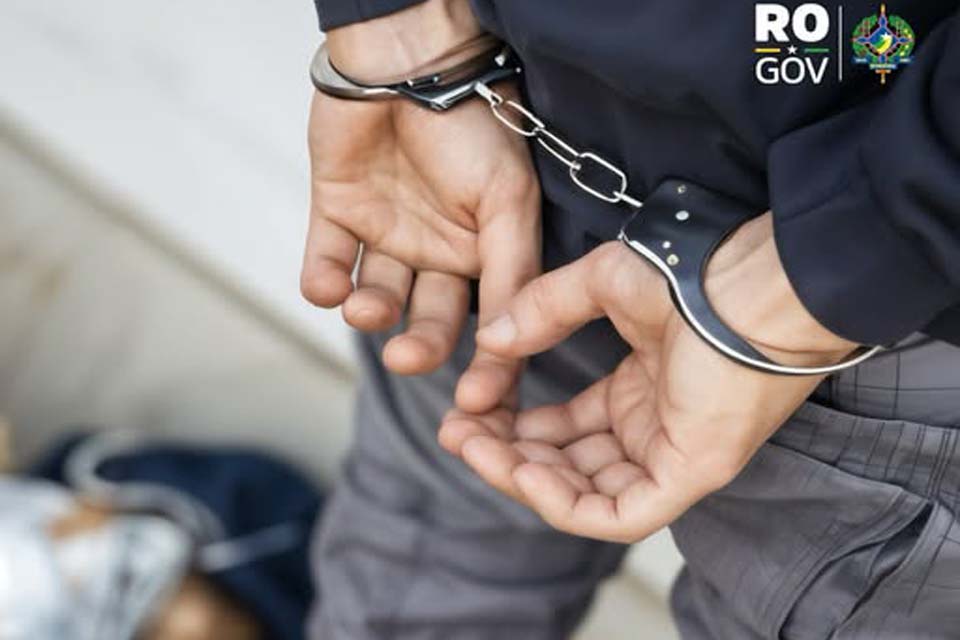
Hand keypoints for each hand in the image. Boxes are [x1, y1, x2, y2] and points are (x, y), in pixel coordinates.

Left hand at [300, 1, 539, 407]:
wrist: (408, 62)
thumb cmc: (471, 126)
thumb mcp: (509, 200)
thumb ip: (511, 270)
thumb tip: (512, 340)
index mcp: (484, 251)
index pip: (488, 323)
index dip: (485, 365)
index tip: (474, 401)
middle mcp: (436, 249)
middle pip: (429, 318)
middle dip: (419, 345)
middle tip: (407, 357)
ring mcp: (386, 232)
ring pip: (376, 295)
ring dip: (369, 311)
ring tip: (365, 303)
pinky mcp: (337, 212)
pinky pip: (325, 261)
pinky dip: (321, 282)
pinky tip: (328, 287)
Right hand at [439, 213, 855, 542]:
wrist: (754, 284)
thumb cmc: (694, 276)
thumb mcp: (601, 285)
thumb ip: (544, 311)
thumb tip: (490, 342)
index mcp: (640, 391)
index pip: (566, 428)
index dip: (514, 424)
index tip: (469, 406)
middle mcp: (653, 429)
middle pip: (566, 463)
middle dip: (506, 452)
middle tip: (456, 433)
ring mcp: (671, 456)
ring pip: (585, 493)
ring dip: (523, 476)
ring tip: (475, 447)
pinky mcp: (688, 475)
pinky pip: (619, 514)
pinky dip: (565, 503)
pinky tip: (523, 470)